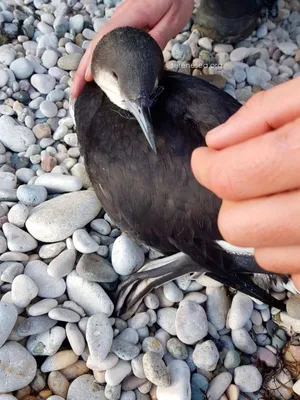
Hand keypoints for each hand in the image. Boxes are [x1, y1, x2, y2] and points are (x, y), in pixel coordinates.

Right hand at [71, 0, 193, 97]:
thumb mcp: (172, 19)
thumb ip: (157, 38)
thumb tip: (143, 64)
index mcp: (129, 17)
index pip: (104, 41)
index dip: (93, 62)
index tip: (86, 80)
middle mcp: (120, 18)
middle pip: (95, 45)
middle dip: (83, 68)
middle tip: (76, 91)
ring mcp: (120, 20)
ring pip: (99, 44)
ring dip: (89, 64)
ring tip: (84, 86)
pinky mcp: (125, 22)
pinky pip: (107, 42)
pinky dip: (99, 57)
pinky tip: (100, 70)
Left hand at [191, 77, 299, 288]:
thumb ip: (268, 112)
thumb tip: (217, 143)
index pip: (234, 177)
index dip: (208, 167)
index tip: (206, 158)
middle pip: (239, 225)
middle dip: (234, 199)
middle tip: (251, 177)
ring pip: (266, 256)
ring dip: (264, 227)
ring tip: (290, 197)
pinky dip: (294, 252)